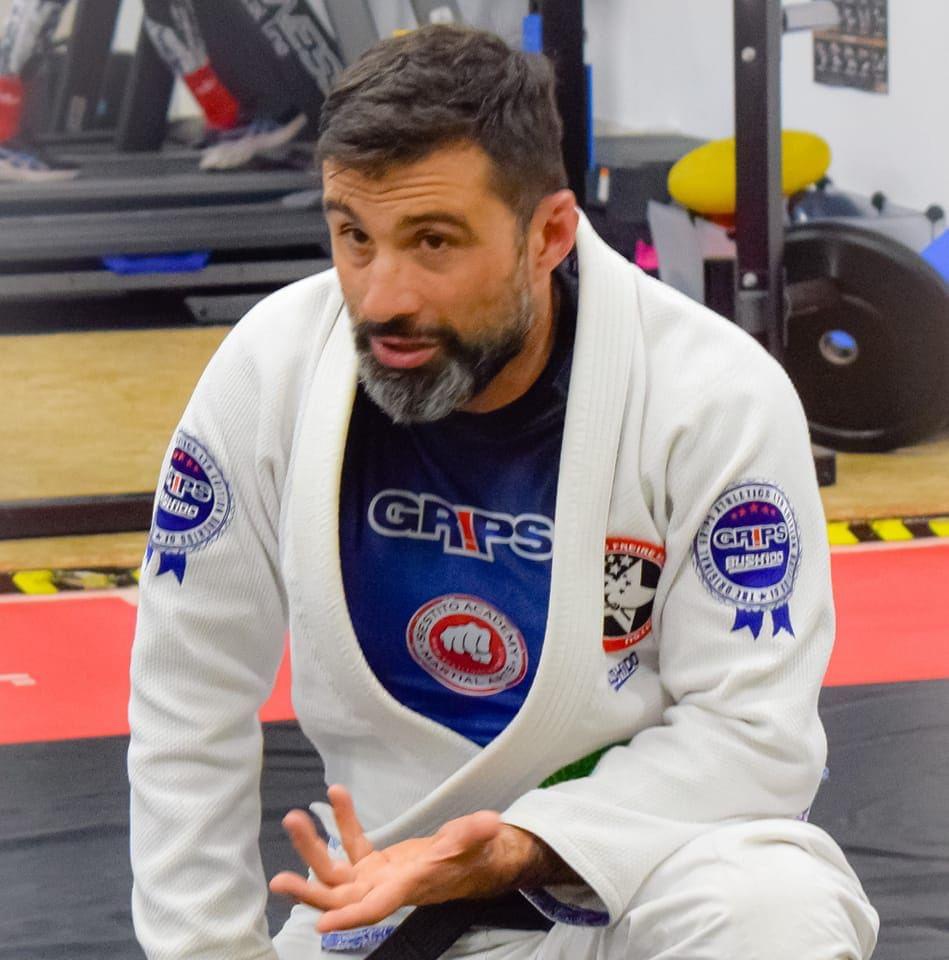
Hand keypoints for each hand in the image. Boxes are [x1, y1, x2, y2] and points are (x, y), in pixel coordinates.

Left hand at [269, 784, 553, 931]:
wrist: (473, 860)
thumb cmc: (475, 855)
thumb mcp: (475, 842)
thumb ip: (475, 833)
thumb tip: (490, 822)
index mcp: (407, 889)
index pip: (375, 908)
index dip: (349, 916)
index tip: (321, 922)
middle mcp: (384, 889)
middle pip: (340, 895)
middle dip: (309, 888)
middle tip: (279, 880)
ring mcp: (375, 878)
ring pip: (335, 872)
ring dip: (312, 848)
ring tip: (294, 820)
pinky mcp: (374, 865)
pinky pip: (352, 845)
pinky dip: (342, 822)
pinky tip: (337, 794)